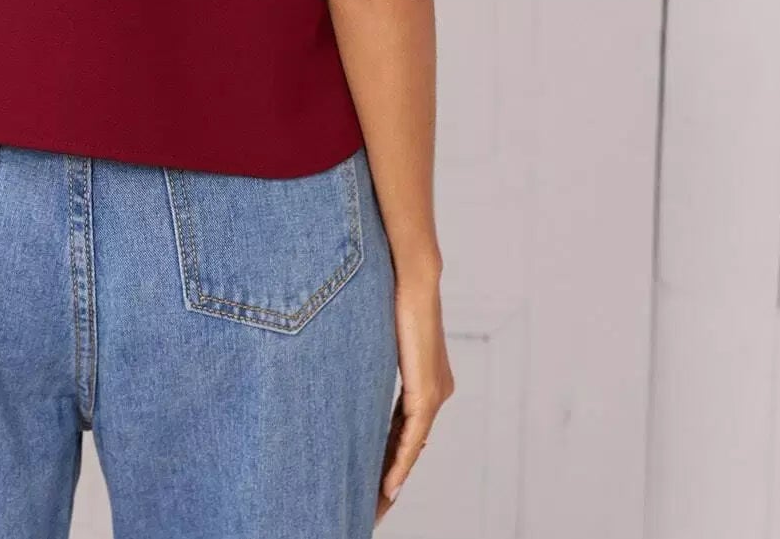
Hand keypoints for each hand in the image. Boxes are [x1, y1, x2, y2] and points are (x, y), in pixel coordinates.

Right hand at [375, 267, 454, 521]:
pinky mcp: (428, 393)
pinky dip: (400, 463)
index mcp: (426, 380)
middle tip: (370, 505)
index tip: (371, 482)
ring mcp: (434, 393)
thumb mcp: (376, 337)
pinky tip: (389, 487)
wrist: (412, 274)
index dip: (387, 457)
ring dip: (392, 477)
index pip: (403, 430)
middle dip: (388, 476)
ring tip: (375, 505)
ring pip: (412, 448)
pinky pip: (412, 438)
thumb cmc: (389, 294)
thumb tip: (343, 367)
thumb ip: (369, 360)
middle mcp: (435, 391)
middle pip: (409, 446)